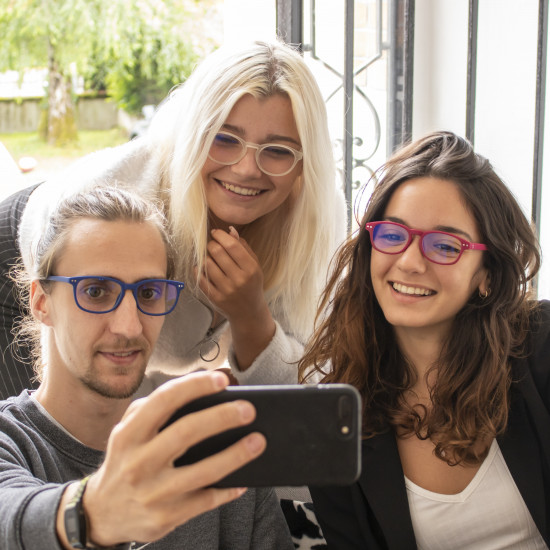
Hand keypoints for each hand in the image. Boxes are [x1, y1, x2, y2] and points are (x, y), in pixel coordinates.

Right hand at [57, 371, 265, 546]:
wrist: (101, 512)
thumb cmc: (125, 459)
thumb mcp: (127, 430)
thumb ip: (155, 407)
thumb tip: (200, 386)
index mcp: (129, 434)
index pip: (164, 401)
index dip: (194, 386)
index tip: (222, 379)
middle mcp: (138, 462)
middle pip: (187, 432)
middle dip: (222, 417)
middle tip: (248, 410)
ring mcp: (152, 492)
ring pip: (203, 471)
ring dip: (236, 455)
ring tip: (258, 441)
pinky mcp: (166, 517)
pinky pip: (205, 501)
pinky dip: (228, 490)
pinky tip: (243, 480)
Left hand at [199, 228, 275, 368]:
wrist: (249, 312)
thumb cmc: (252, 284)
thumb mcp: (254, 266)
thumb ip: (243, 247)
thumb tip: (230, 230)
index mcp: (251, 269)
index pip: (232, 246)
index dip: (220, 236)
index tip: (215, 233)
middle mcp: (239, 279)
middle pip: (217, 252)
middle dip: (211, 244)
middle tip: (212, 245)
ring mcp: (226, 290)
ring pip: (207, 264)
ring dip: (205, 257)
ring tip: (210, 258)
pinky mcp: (215, 298)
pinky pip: (200, 278)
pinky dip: (198, 270)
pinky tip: (203, 268)